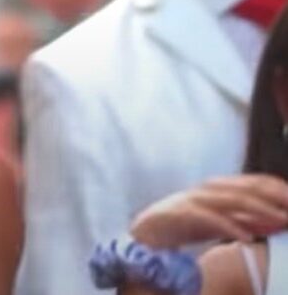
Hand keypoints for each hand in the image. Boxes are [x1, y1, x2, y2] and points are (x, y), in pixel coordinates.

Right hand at [130, 174, 287, 248]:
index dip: (277, 188)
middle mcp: (207, 189)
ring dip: (260, 210)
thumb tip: (275, 222)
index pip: (254, 181)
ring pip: (232, 200)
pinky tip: (247, 238)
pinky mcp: (180, 213)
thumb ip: (245, 221)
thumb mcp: (219, 224)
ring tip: (281, 220)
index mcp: (216, 188)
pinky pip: (210, 218)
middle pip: (247, 188)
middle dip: (274, 197)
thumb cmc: (182, 227)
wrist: (144, 234)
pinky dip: (231, 227)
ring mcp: (193, 199)